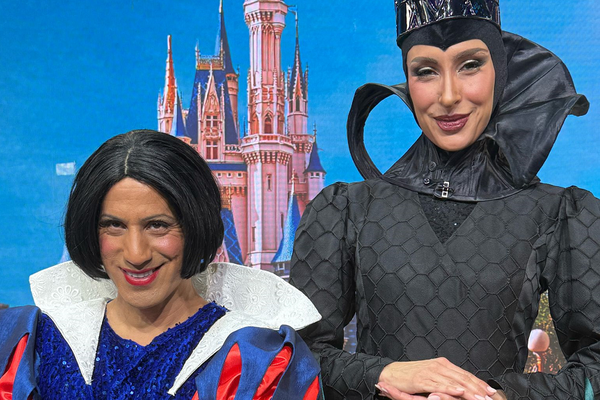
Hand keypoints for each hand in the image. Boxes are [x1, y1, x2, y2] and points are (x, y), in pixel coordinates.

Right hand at [376, 358, 497, 399]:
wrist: (391, 373)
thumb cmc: (411, 377)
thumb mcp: (431, 377)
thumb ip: (445, 380)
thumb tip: (461, 388)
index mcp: (442, 364)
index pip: (465, 374)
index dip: (479, 382)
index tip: (491, 391)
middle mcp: (438, 366)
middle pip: (463, 377)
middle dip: (478, 388)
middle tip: (491, 396)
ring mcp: (430, 372)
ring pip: (454, 381)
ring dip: (469, 390)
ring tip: (480, 398)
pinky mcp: (422, 379)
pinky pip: (439, 384)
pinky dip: (451, 388)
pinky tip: (460, 391)